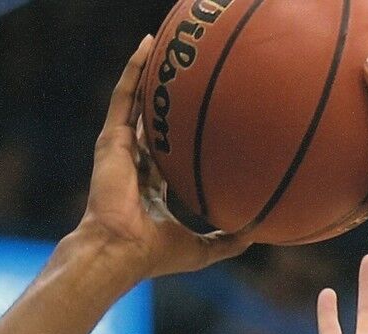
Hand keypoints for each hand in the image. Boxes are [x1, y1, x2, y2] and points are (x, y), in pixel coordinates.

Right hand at [77, 38, 251, 280]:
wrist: (122, 249)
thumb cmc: (156, 255)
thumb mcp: (201, 249)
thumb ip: (226, 242)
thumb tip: (256, 236)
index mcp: (150, 188)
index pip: (165, 156)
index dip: (179, 139)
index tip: (200, 124)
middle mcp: (134, 164)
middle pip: (150, 123)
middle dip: (163, 101)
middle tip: (184, 78)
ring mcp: (120, 149)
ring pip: (135, 102)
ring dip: (147, 74)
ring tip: (162, 45)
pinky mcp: (111, 138)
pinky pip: (124, 95)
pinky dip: (134, 70)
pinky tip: (147, 46)